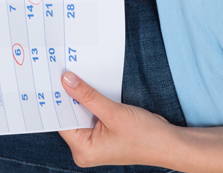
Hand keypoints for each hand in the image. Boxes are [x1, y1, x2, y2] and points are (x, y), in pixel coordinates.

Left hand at [58, 71, 176, 167]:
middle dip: (69, 97)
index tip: (52, 79)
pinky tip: (91, 87)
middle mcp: (86, 148)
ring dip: (82, 97)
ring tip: (75, 76)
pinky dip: (93, 101)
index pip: (62, 122)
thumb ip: (88, 96)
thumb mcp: (114, 113)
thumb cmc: (145, 136)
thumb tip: (67, 81)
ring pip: (82, 114)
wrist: (169, 144)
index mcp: (83, 150)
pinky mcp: (105, 133)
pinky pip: (93, 114)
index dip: (58, 100)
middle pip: (70, 117)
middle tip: (63, 72)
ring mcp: (96, 141)